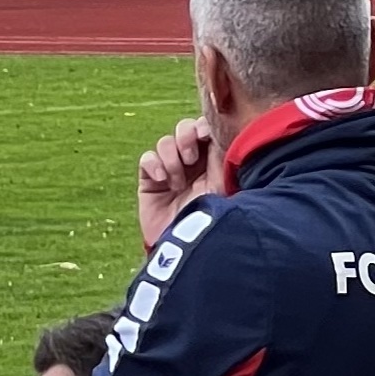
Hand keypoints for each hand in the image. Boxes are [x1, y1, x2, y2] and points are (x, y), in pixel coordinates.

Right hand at [137, 118, 215, 246]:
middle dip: (186, 137)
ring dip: (171, 157)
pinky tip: (163, 180)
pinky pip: (147, 159)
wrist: (190, 249)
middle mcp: (194, 162)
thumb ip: (227, 158)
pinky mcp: (151, 182)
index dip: (204, 126)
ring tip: (178, 182)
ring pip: (165, 142)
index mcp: (216, 159)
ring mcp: (171, 171)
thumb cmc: (216, 221)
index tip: (207, 137)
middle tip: (191, 157)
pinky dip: (154, 164)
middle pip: (185, 128)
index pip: (208, 128)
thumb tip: (219, 134)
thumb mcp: (227, 186)